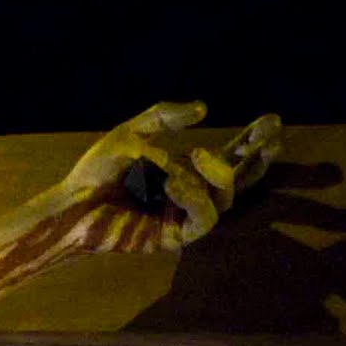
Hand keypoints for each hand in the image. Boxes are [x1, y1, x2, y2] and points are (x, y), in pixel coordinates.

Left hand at [59, 101, 282, 253]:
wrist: (73, 203)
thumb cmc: (98, 170)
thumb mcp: (131, 132)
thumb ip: (164, 116)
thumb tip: (204, 109)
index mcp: (185, 168)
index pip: (229, 155)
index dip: (253, 140)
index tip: (272, 121)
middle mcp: (189, 193)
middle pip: (239, 180)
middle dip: (257, 158)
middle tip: (270, 139)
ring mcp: (182, 216)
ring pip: (224, 199)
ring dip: (215, 174)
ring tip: (194, 155)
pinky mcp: (173, 237)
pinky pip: (202, 219)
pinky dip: (194, 197)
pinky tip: (175, 182)